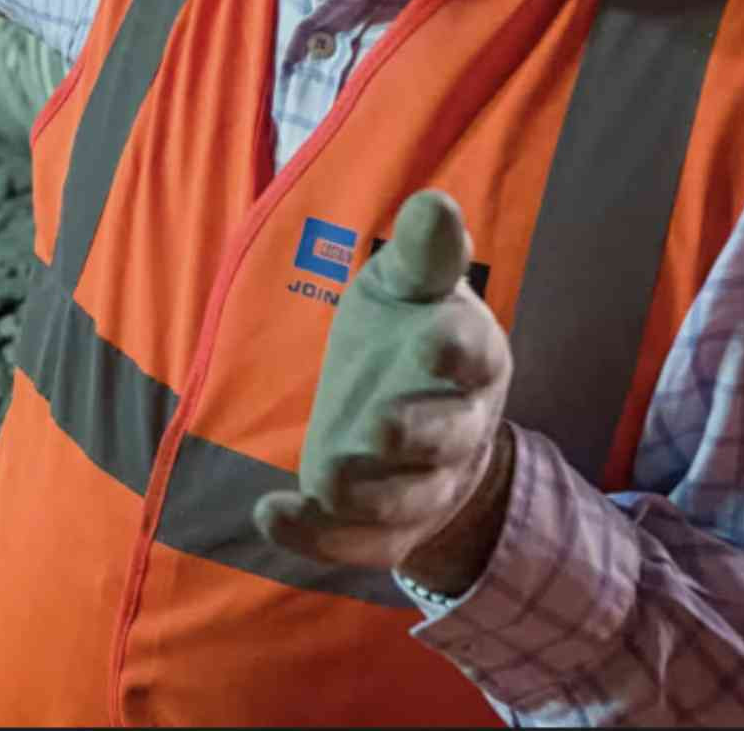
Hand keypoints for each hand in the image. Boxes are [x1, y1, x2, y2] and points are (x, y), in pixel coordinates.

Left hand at [253, 191, 513, 589]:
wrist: (418, 422)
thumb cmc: (409, 331)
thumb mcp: (410, 284)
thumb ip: (421, 254)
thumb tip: (434, 203)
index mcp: (469, 356)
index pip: (473, 354)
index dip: (455, 350)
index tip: (428, 338)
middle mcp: (457, 426)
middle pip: (447, 438)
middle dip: (417, 434)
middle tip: (381, 424)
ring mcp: (424, 481)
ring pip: (408, 499)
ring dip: (370, 494)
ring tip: (327, 477)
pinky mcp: (385, 524)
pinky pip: (357, 540)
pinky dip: (316, 536)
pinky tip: (270, 514)